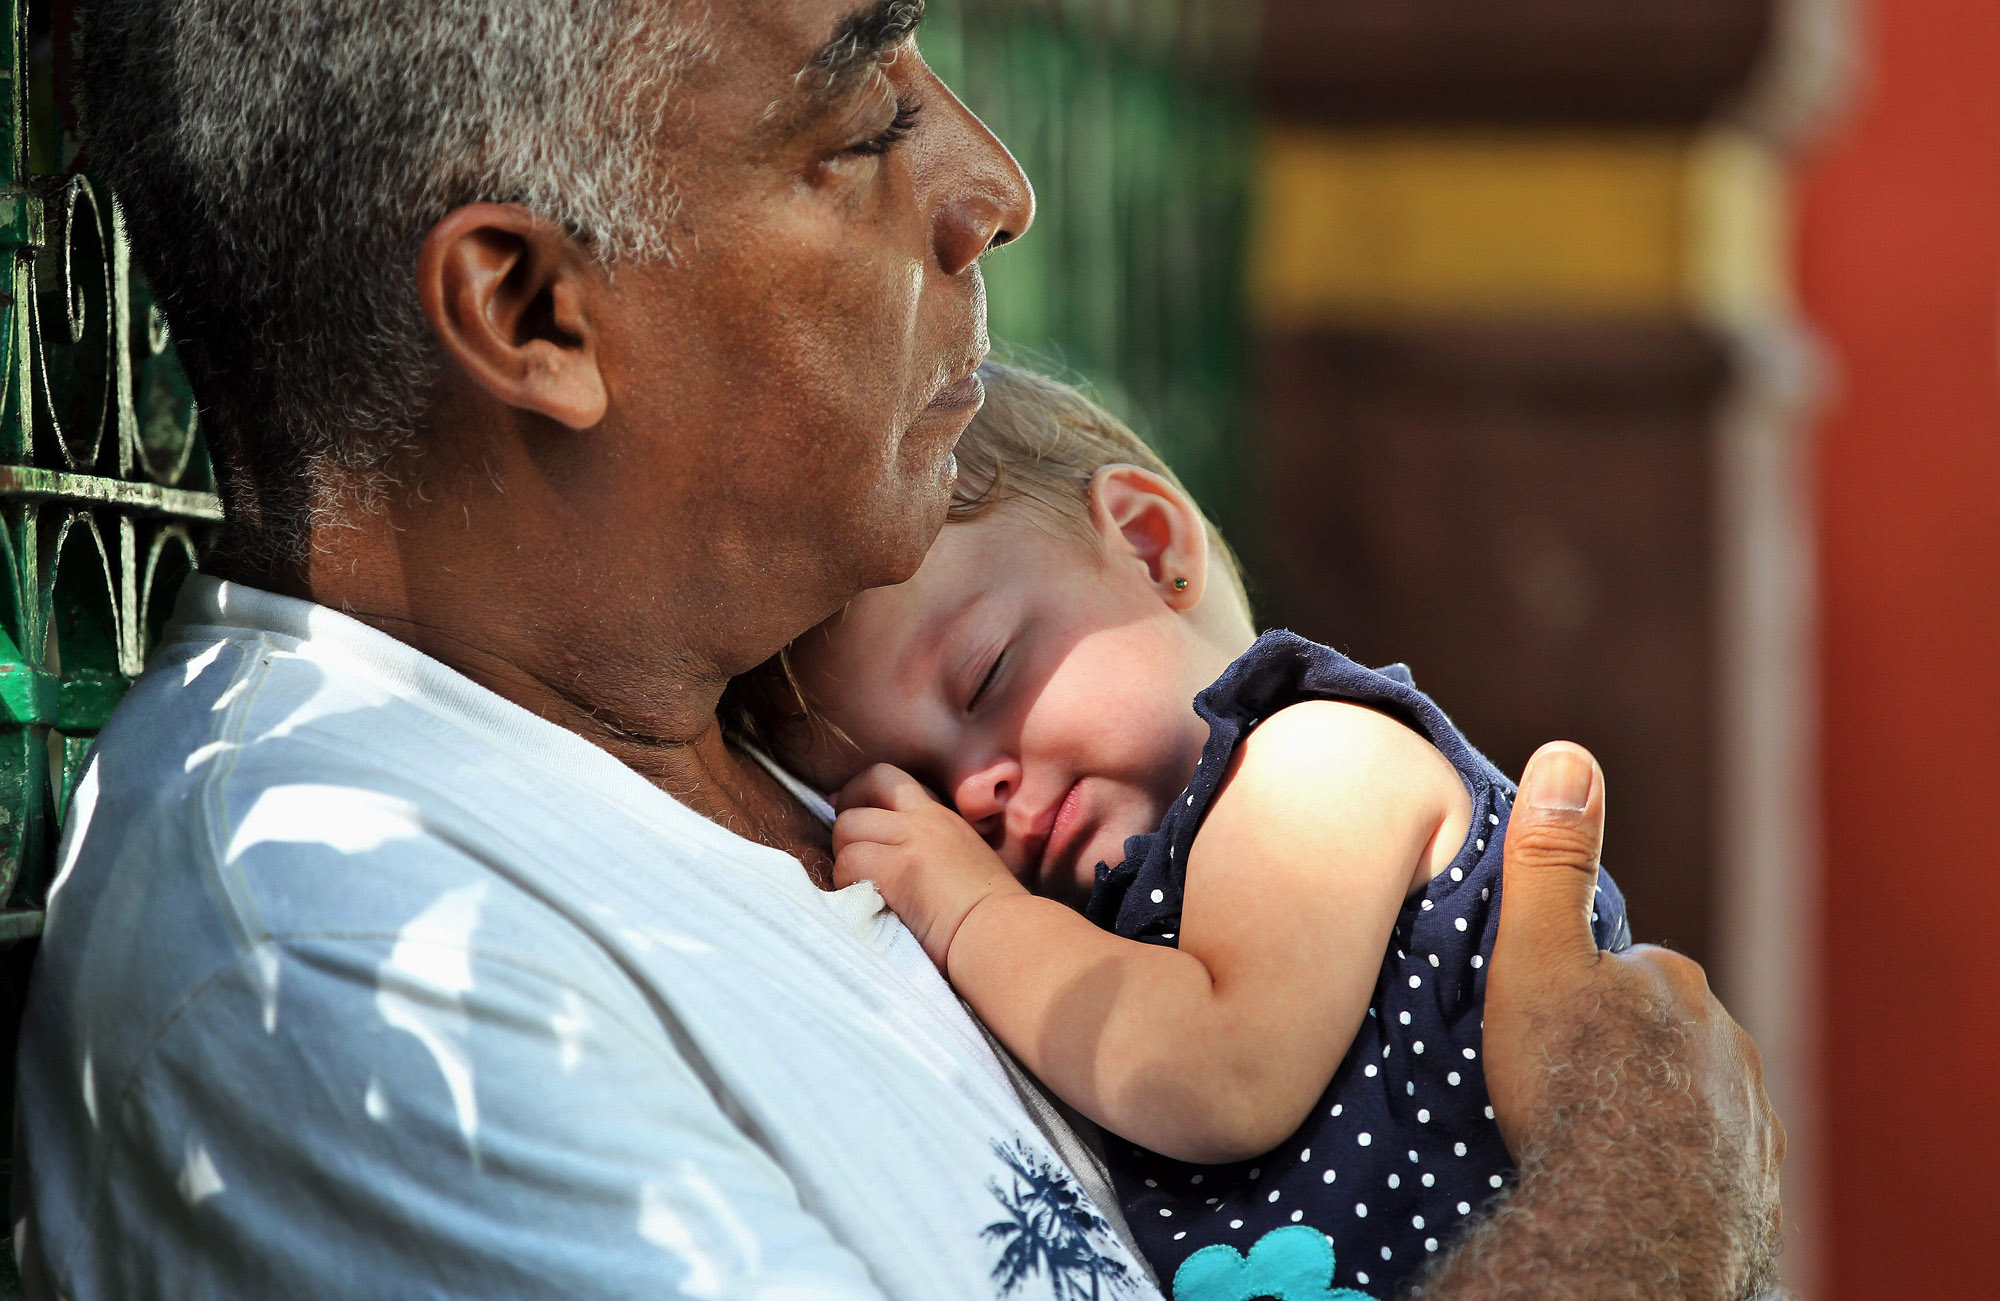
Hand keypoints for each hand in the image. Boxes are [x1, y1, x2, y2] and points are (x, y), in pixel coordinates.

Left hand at [832, 764, 1027, 969]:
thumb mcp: (965, 862)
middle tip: (850, 858)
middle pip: (861, 796)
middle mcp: (926, 820)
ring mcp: (912, 840)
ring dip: (844, 860)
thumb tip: (892, 858)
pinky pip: (848, 862)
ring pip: (847, 828)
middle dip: (845, 828)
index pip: (886, 778)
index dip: (858, 792)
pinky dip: (846, 883)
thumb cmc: (991, 917)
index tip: (848, 813)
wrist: (1005, 936)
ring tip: (860, 888)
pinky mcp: (898, 869)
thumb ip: (932, 849)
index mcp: (942, 816)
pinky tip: (866, 903)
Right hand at [1474, 741, 1783, 1297]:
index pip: (1624, 968)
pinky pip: (1704, 1158)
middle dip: (1617, 1047)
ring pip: (1685, 1094)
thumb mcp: (1535, 957)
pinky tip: (1630, 1180)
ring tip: (1585, 1138)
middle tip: (1555, 1083)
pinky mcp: (1751, 1183)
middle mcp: (1726, 1040)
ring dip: (1645, 1105)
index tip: (1541, 1020)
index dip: (1578, 990)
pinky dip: (1671, 1162)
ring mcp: (1745, 1115)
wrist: (1626, 1220)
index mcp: (1673, 982)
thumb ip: (1550, 862)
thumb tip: (1569, 753)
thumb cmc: (1571, 1087)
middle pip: (1658, 1031)